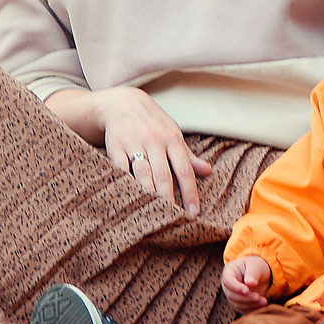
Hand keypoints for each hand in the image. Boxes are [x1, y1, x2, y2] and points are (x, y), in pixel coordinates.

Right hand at [45, 85, 211, 214]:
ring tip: (155, 215)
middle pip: (163, 175)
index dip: (190, 192)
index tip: (194, 212)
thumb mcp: (172, 132)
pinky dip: (126, 184)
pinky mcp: (115, 147)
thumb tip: (208, 170)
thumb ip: (188, 154)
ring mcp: (133, 143)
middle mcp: (154, 140)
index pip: (184, 169)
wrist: (120, 103)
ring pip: (143, 174)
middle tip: (174, 220)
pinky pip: (121, 169)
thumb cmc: (151, 122)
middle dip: (170, 199)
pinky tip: (131, 199)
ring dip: (150, 195)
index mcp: (171, 138)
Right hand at [221, 254, 272, 311]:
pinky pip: (244, 310)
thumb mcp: (255, 265)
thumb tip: (250, 283)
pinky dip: (252, 309)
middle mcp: (228, 286)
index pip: (228, 281)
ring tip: (264, 301)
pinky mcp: (239, 304)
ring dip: (250, 304)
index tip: (247, 290)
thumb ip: (252, 273)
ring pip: (237, 304)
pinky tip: (262, 306)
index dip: (236, 287)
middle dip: (245, 298)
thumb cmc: (255, 266)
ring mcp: (233, 296)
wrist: (259, 274)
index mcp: (229, 272)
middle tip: (258, 297)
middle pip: (232, 295)